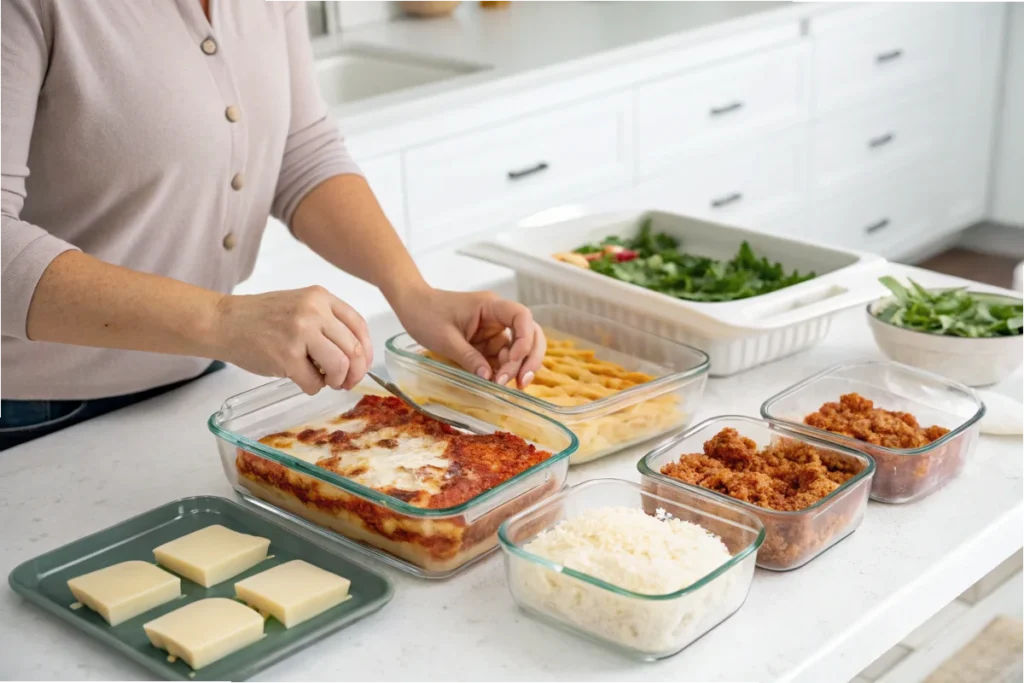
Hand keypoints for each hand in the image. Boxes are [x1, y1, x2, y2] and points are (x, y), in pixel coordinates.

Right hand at [210, 286, 371, 394]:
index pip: (360, 326)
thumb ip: (328, 322)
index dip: (366, 352)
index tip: (362, 366)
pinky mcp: (286, 356)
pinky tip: (302, 380)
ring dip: (336, 381)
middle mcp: (314, 311)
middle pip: (354, 349)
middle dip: (354, 372)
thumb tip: (356, 357)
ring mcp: (300, 333)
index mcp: (321, 297)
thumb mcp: (301, 305)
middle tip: (346, 382)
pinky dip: (313, 387)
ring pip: (339, 366)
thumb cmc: (262, 318)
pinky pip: (314, 382)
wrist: (224, 321)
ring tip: (325, 381)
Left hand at [391, 287, 544, 388]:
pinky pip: (501, 358)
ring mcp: (493, 331)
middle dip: (529, 358)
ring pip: (517, 350)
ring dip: (515, 368)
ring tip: (505, 387)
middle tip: (522, 382)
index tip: (514, 358)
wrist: (411, 306)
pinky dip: (502, 371)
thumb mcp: (446, 339)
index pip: (522, 316)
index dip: (525, 338)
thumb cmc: (426, 314)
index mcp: (490, 306)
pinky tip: (497, 383)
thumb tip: (489, 378)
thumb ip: (469, 358)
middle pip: (529, 334)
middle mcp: (498, 317)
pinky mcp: (486, 343)